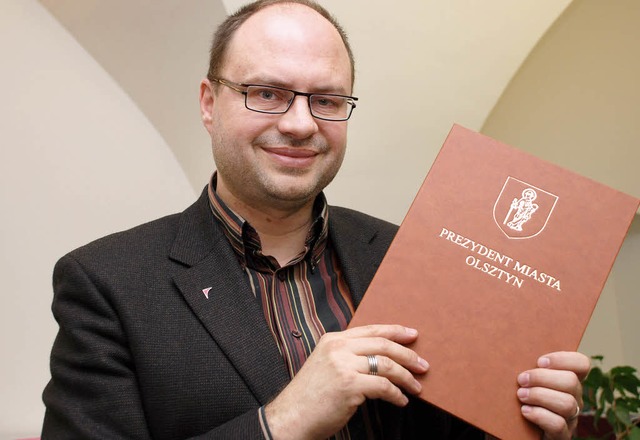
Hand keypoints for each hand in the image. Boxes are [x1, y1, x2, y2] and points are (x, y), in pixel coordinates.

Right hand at [265, 324, 428, 439]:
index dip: (395, 331)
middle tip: (423, 365)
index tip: (413, 335)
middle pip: (383, 344)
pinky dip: (397, 394)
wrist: (292, 417)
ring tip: (416, 387)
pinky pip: (383, 386)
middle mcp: (338, 348)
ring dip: (406, 377)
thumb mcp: (326, 365)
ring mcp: (343, 365)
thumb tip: (381, 358)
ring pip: (387, 365)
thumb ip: (347, 355)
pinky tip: (401, 401)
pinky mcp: (349, 385)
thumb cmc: (311, 397)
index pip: (372, 329)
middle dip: (408, 355)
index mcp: (333, 339)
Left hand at [516, 351, 590, 439]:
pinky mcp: (560, 437)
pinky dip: (540, 415)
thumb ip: (523, 365)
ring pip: (568, 403)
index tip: (539, 361)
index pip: (581, 364)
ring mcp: (570, 419)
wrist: (509, 431)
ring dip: (540, 395)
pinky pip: (558, 425)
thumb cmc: (514, 400)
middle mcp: (573, 399)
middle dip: (543, 378)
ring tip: (520, 394)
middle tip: (521, 379)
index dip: (564, 359)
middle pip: (572, 382)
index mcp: (566, 381)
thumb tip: (505, 341)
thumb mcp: (520, 379)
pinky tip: (524, 411)